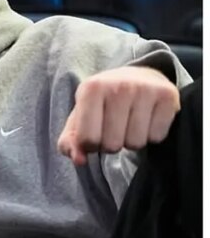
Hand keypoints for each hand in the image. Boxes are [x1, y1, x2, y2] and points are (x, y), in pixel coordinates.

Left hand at [57, 66, 179, 165]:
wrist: (137, 77)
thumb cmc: (103, 103)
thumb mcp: (80, 117)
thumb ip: (70, 142)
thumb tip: (78, 160)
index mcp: (91, 88)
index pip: (88, 139)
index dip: (91, 145)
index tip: (94, 132)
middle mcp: (118, 86)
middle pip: (112, 145)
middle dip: (112, 143)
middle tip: (115, 126)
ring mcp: (145, 89)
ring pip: (136, 143)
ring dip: (131, 140)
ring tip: (130, 122)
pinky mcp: (167, 95)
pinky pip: (157, 137)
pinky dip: (151, 135)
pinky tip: (147, 119)